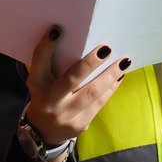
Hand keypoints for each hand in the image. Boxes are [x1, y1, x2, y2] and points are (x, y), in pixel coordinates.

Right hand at [21, 24, 127, 145]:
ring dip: (110, 76)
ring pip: (91, 93)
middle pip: (71, 79)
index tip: (58, 30)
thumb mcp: (42, 82)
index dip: (47, 46)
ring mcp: (65, 115)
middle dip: (89, 64)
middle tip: (106, 48)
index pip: (40, 62)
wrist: (43, 132)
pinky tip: (120, 76)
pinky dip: (111, 88)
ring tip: (124, 61)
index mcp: (37, 84)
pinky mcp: (79, 124)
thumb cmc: (47, 96)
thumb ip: (54, 66)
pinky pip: (99, 103)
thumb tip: (83, 41)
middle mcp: (49, 100)